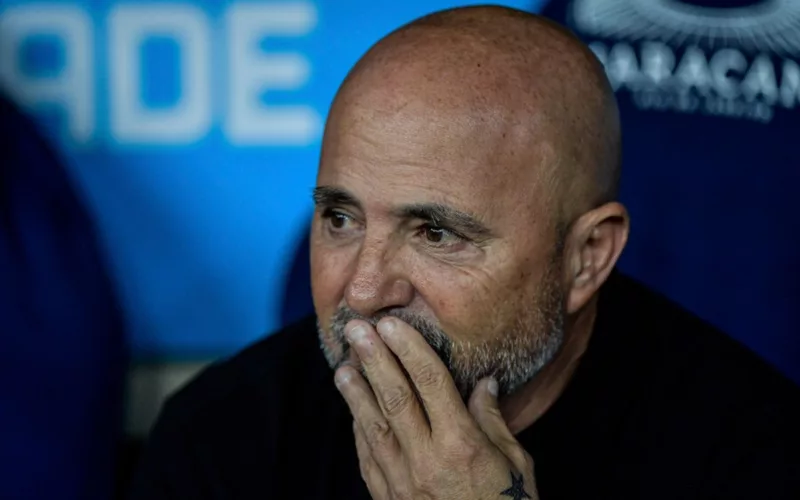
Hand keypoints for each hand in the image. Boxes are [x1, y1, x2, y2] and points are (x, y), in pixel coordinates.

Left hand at [334, 317, 538, 499]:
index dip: (410, 349)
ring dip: (355, 392)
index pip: (431, 384)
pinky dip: (359, 429)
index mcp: (463, 446)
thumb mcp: (515, 463)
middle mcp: (427, 461)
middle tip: (356, 329)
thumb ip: (493, 420)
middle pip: (395, 398)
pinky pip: (369, 458)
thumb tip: (484, 383)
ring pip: (373, 427)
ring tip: (343, 363)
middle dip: (374, 359)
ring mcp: (403, 484)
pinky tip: (353, 407)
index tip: (393, 323)